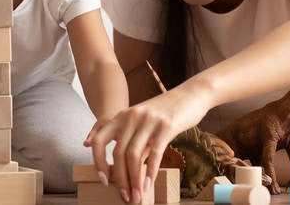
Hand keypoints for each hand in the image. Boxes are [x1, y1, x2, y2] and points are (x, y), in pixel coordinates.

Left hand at [84, 86, 208, 202]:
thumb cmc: (168, 111)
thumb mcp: (144, 123)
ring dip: (134, 180)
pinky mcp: (166, 125)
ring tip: (138, 195)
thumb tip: (126, 170)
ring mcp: (148, 120)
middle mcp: (132, 116)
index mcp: (123, 116)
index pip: (100, 140)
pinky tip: (149, 184)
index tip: (104, 179)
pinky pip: (154, 152)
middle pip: (118, 153)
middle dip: (120, 178)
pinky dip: (150, 171)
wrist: (191, 94)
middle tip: (125, 196)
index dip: (98, 162)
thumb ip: (133, 141)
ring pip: (134, 155)